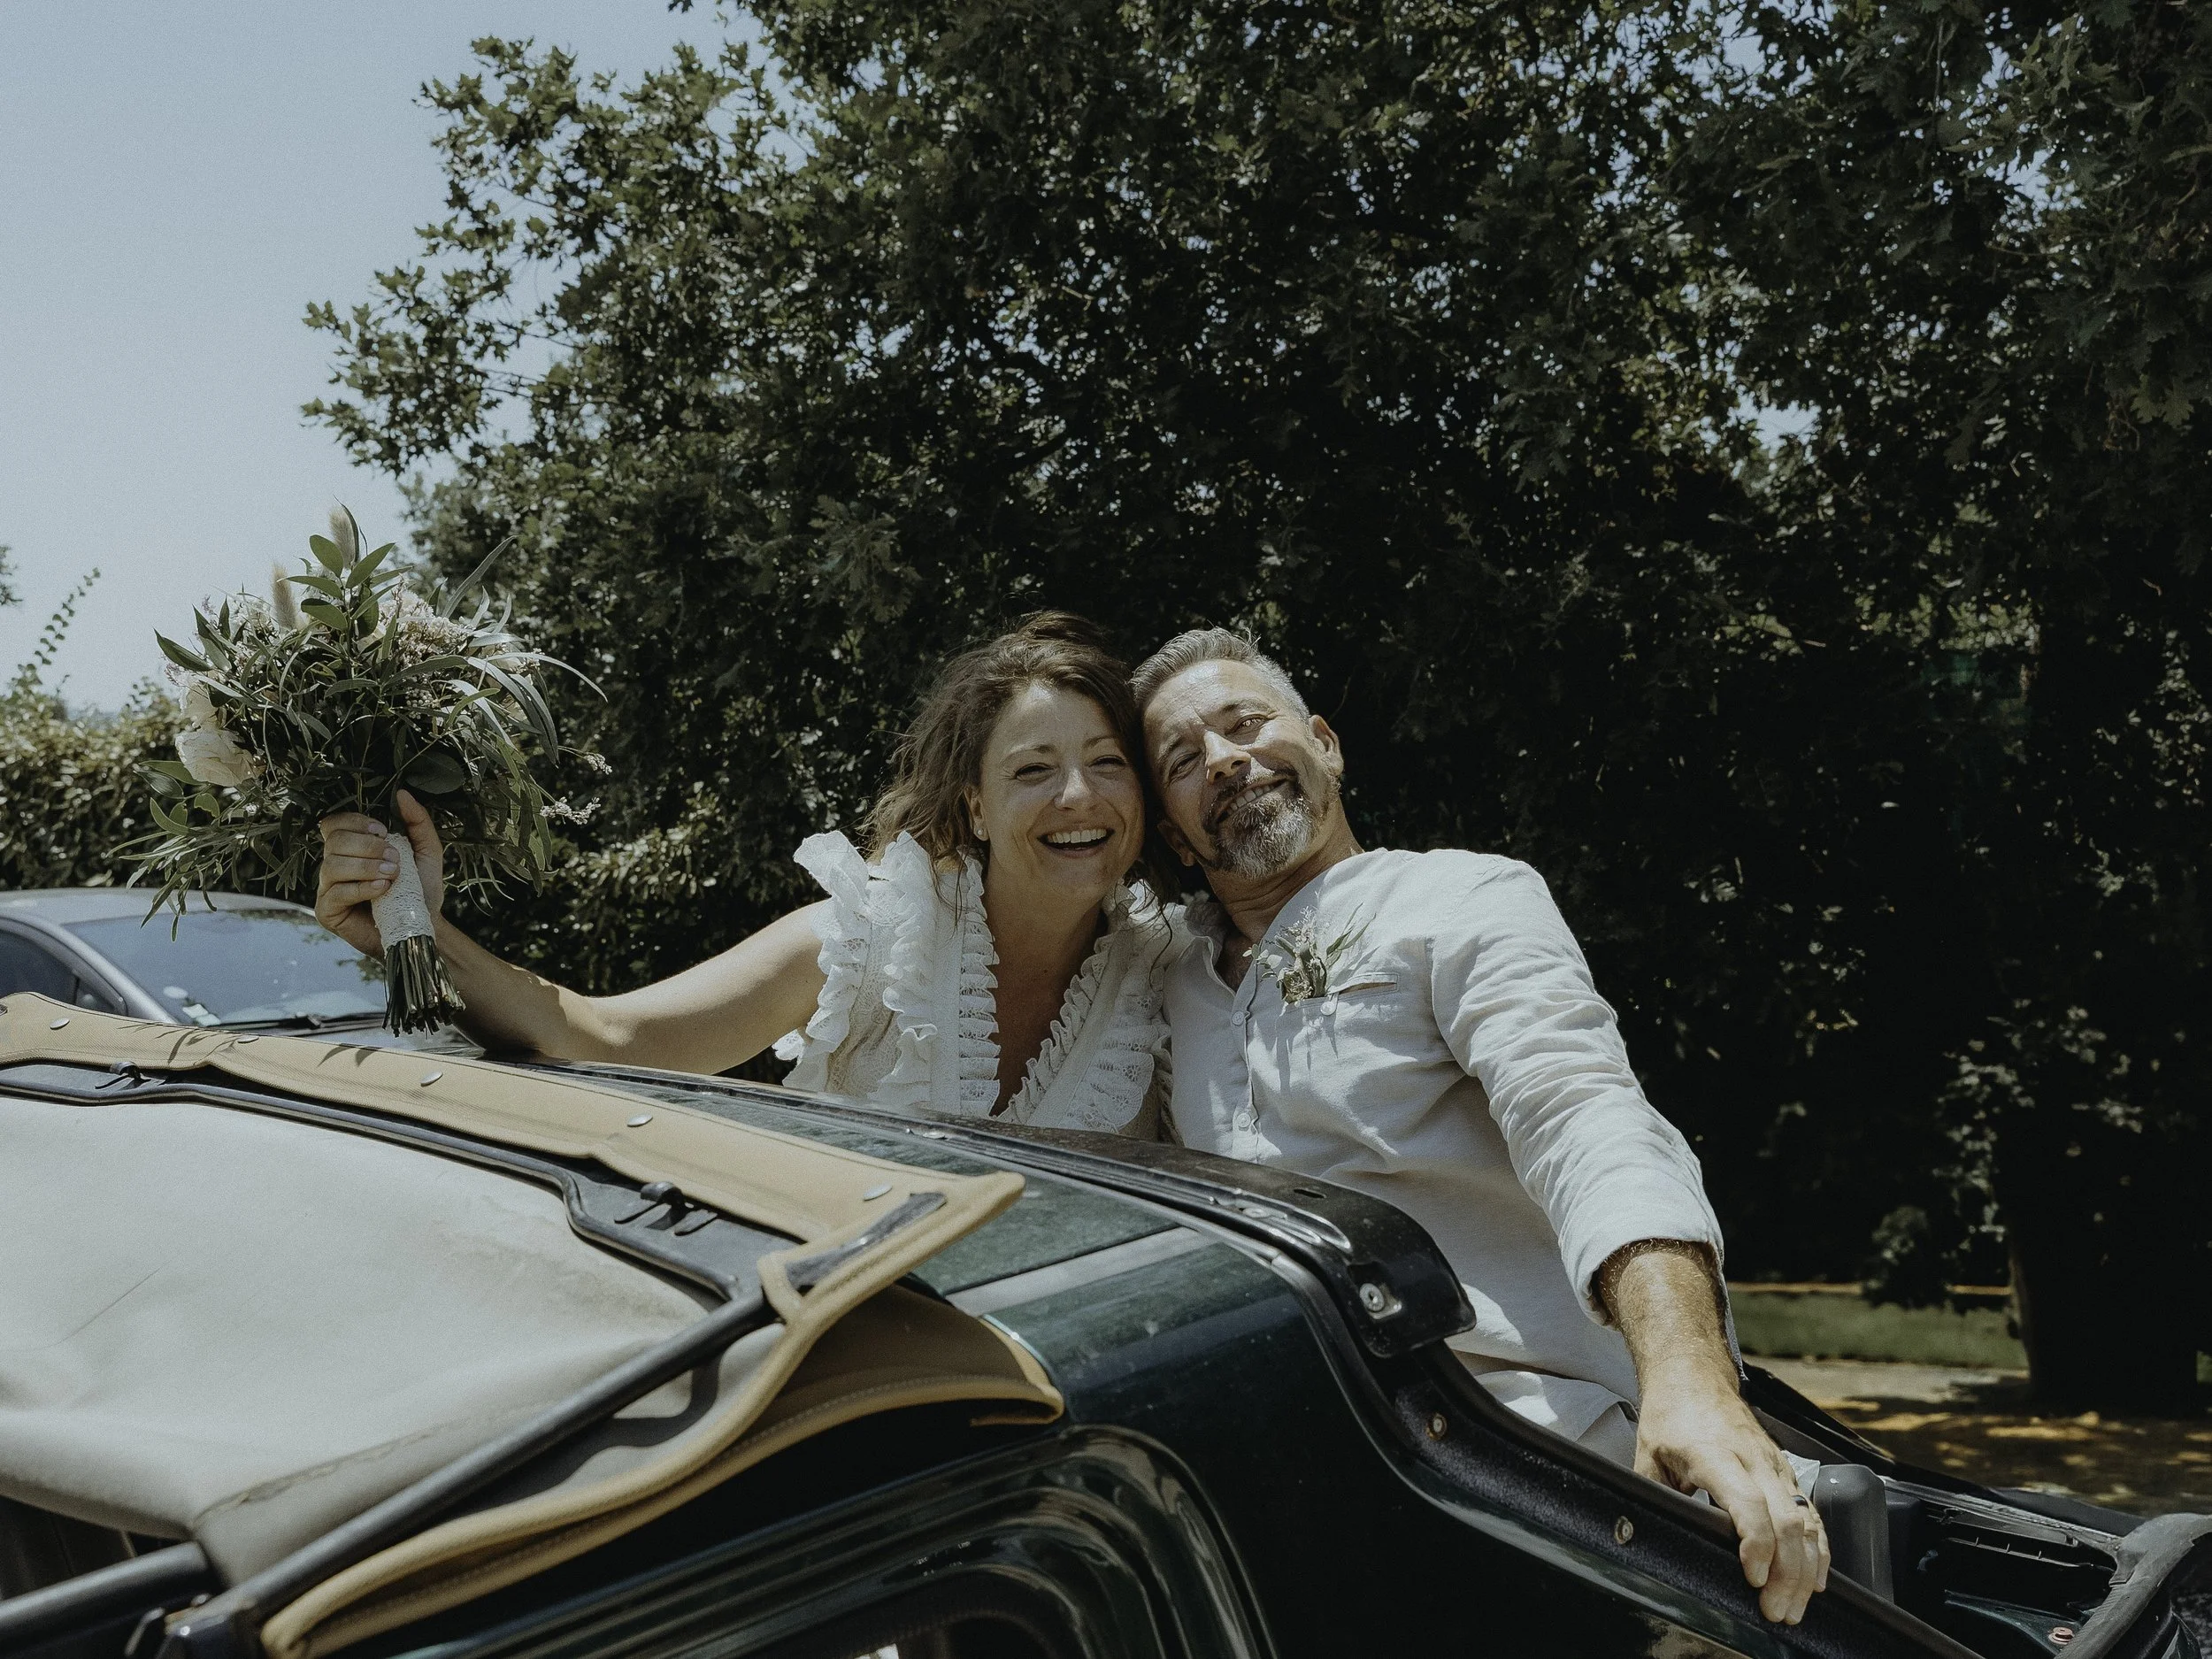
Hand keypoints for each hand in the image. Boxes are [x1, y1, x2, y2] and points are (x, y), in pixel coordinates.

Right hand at [316, 790, 445, 956]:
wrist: (423, 927)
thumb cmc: (419, 890)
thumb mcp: (425, 851)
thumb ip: (417, 822)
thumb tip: (401, 793)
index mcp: (351, 848)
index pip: (335, 823)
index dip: (356, 822)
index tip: (383, 831)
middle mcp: (334, 864)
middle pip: (333, 841)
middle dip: (366, 846)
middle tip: (394, 859)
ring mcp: (328, 888)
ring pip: (331, 865)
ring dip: (366, 867)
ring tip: (392, 875)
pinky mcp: (327, 911)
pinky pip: (335, 893)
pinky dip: (361, 888)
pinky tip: (382, 889)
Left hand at [1635, 1366, 1829, 1622]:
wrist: (1695, 1377)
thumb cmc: (1670, 1417)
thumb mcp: (1647, 1456)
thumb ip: (1651, 1499)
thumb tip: (1639, 1539)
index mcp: (1715, 1454)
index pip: (1748, 1502)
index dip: (1756, 1544)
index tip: (1754, 1578)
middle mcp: (1753, 1460)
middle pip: (1786, 1521)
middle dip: (1787, 1574)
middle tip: (1776, 1612)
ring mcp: (1775, 1465)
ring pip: (1806, 1521)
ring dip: (1806, 1570)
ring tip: (1794, 1608)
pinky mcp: (1786, 1471)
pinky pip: (1812, 1514)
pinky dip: (1819, 1550)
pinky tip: (1816, 1580)